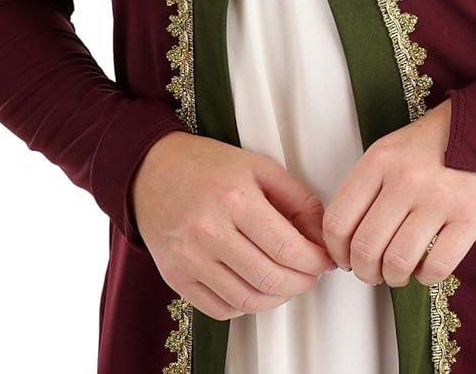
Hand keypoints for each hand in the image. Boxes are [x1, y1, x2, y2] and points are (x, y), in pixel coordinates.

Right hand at [130, 131, 338, 320]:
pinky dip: (246, 305)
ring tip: (286, 281)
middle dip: (301, 282)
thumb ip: (297, 200)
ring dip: (277, 298)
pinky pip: (219, 309)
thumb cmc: (208, 166)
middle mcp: (209, 230)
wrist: (152, 170)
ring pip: (247, 300)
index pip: (287, 247)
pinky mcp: (175, 277)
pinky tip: (254, 287)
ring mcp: (189, 257)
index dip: (314, 261)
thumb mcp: (259, 167)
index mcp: (234, 197)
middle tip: (310, 273)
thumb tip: (321, 236)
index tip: (323, 260)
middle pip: (270, 278)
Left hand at [321, 99, 475, 287]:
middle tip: (371, 272)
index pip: (338, 220)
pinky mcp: (470, 217)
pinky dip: (426, 277)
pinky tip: (426, 267)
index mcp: (380, 159)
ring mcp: (439, 199)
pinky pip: (436, 267)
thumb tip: (345, 238)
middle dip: (364, 271)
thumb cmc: (437, 142)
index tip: (344, 258)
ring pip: (398, 262)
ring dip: (393, 277)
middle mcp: (406, 179)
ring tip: (398, 271)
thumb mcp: (392, 149)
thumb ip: (367, 186)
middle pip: (365, 248)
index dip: (336, 250)